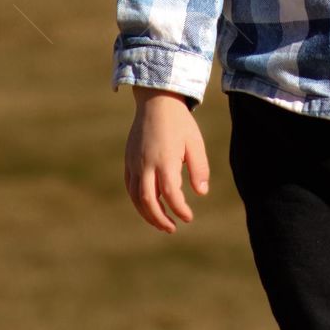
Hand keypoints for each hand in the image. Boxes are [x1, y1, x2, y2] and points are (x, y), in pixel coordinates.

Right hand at [124, 88, 210, 232]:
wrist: (156, 100)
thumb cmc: (180, 122)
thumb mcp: (195, 142)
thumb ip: (199, 168)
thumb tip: (201, 193)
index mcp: (165, 160)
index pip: (171, 194)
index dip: (180, 210)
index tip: (188, 217)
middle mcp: (146, 164)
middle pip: (148, 201)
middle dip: (159, 219)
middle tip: (172, 228)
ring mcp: (134, 162)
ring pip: (136, 196)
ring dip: (147, 213)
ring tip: (161, 221)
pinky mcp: (128, 159)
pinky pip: (130, 186)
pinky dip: (138, 200)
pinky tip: (149, 204)